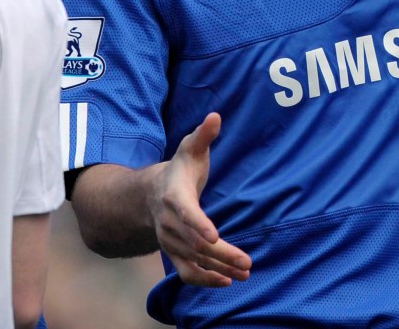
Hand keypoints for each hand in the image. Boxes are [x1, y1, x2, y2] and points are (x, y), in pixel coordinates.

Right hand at [149, 112, 251, 286]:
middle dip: (222, 254)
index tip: (214, 235)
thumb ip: (203, 135)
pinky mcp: (173, 254)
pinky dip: (205, 280)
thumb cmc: (180, 169)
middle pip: (195, 242)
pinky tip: (227, 281)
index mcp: (173, 195)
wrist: (151, 194)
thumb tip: (216, 116)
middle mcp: (168, 221)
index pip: (185, 212)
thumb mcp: (189, 148)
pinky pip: (186, 273)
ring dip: (219, 269)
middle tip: (247, 262)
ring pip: (194, 260)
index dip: (199, 224)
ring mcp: (169, 240)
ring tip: (245, 273)